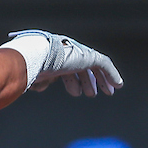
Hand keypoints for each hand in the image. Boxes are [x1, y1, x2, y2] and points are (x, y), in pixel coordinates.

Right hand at [6, 30, 122, 95]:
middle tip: (92, 94)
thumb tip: (37, 86)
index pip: (68, 69)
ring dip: (100, 81)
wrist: (35, 56)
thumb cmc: (29, 67)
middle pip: (82, 67)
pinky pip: (104, 64)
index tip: (77, 92)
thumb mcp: (33, 76)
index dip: (74, 81)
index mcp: (55, 57)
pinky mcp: (89, 56)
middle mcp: (68, 53)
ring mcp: (79, 53)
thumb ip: (39, 80)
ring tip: (107, 93)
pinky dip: (111, 75)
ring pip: (95, 66)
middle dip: (88, 81)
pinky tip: (118, 86)